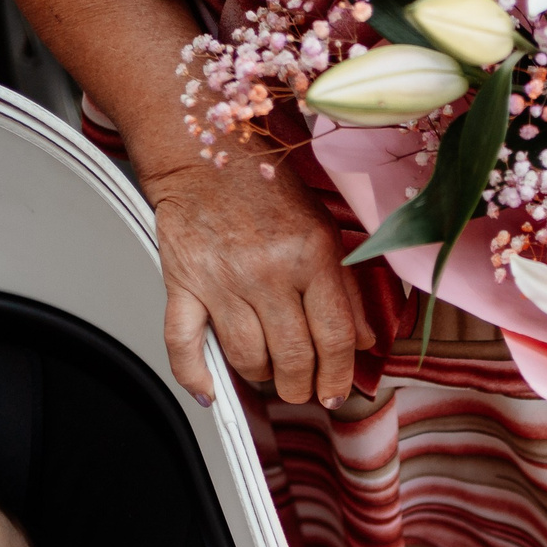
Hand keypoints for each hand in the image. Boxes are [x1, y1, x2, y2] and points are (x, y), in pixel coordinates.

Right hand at [144, 158, 377, 409]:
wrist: (203, 154)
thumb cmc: (264, 189)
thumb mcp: (322, 230)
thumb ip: (345, 289)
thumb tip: (365, 340)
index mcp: (310, 256)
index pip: (334, 336)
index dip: (338, 375)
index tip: (335, 392)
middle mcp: (267, 271)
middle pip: (292, 356)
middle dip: (300, 385)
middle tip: (301, 387)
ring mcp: (221, 280)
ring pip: (247, 357)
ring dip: (260, 375)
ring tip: (266, 369)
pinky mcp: (182, 284)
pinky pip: (184, 343)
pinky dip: (195, 375)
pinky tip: (211, 391)